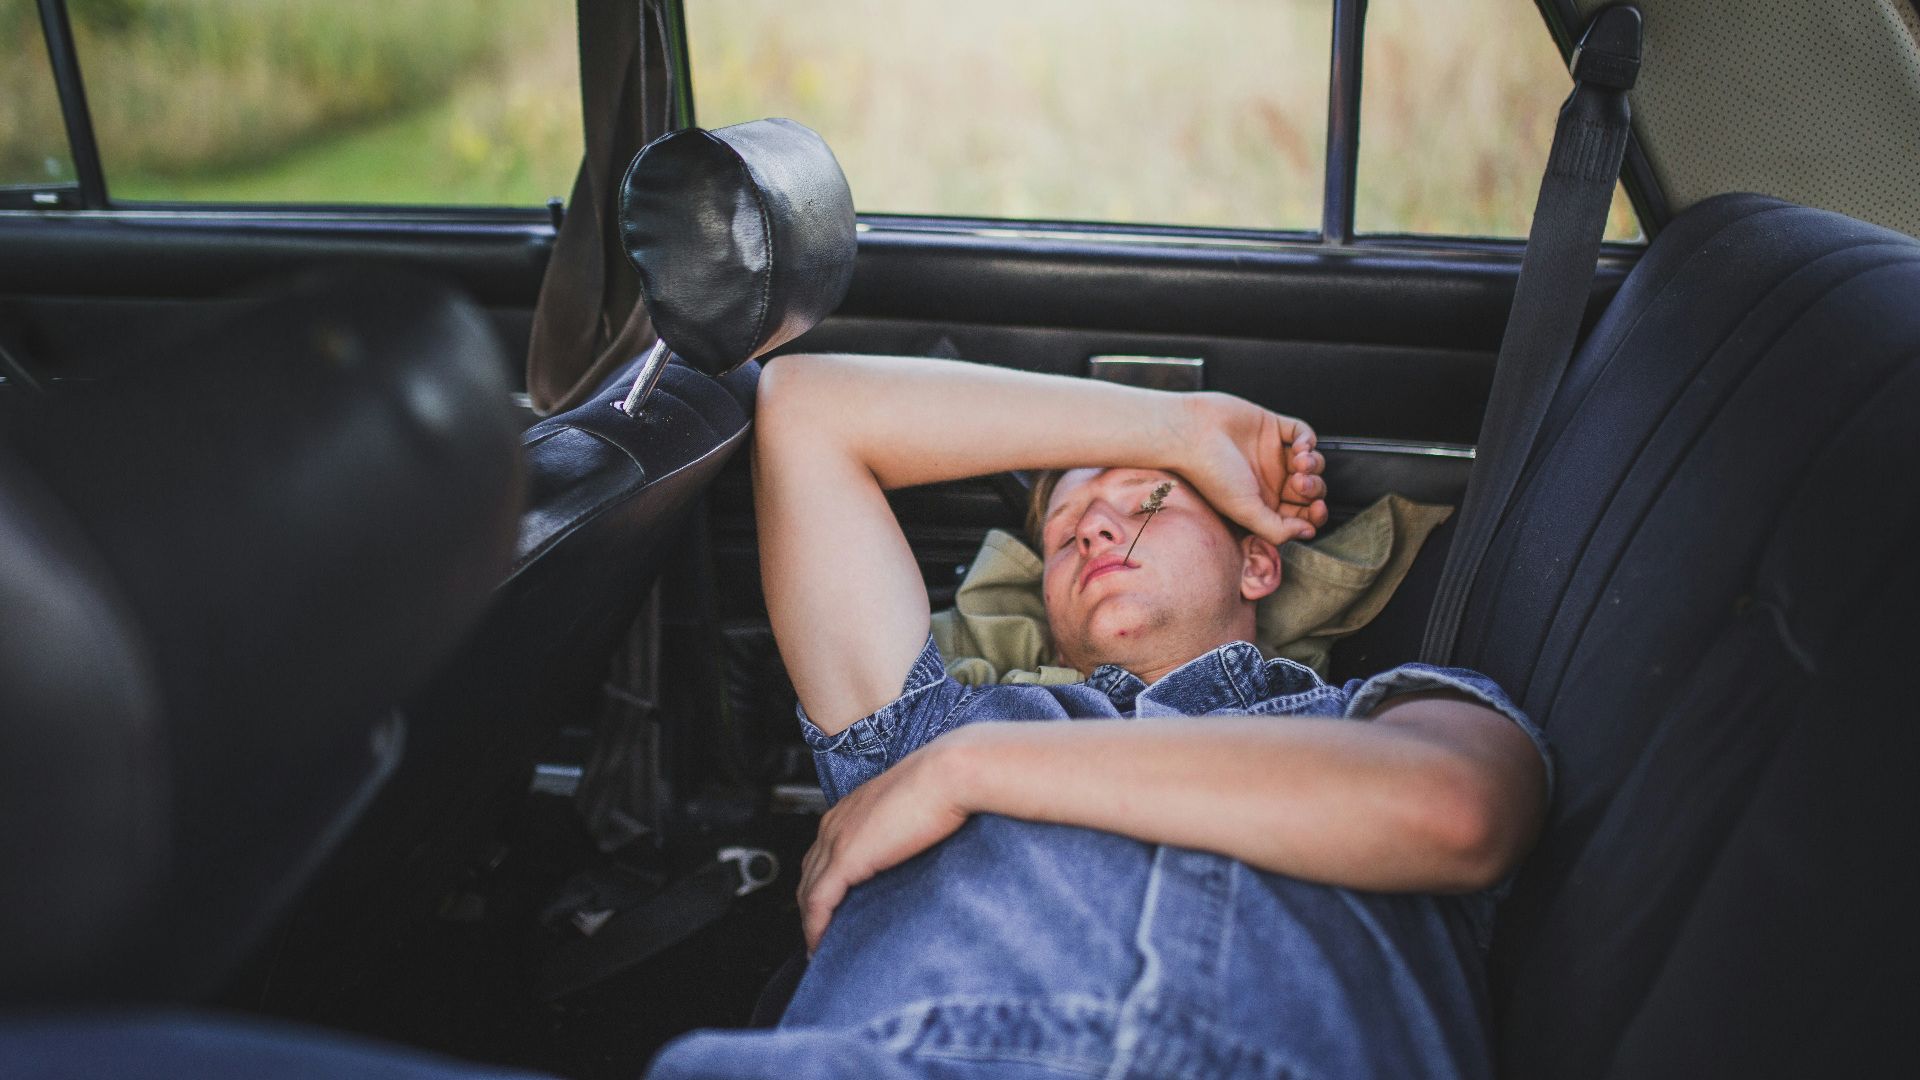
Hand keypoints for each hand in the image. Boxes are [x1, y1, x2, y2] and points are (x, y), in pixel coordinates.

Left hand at [797, 736, 974, 953]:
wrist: (948, 774)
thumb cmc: (944, 785)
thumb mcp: (914, 809)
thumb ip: (902, 829)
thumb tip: (912, 850)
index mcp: (851, 809)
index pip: (822, 853)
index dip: (821, 883)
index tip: (830, 908)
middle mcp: (836, 822)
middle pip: (809, 873)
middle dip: (810, 905)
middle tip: (819, 933)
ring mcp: (837, 839)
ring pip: (808, 890)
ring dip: (810, 921)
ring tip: (818, 946)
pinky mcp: (846, 858)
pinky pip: (819, 901)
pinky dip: (815, 926)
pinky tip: (819, 944)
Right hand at [1176, 393, 1328, 545]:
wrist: (1191, 433)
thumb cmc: (1210, 474)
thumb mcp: (1245, 511)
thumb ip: (1277, 529)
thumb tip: (1307, 532)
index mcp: (1262, 503)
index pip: (1301, 514)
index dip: (1314, 515)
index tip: (1317, 510)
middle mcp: (1269, 480)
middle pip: (1311, 490)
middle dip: (1313, 488)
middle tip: (1299, 483)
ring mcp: (1272, 453)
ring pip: (1311, 463)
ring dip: (1314, 464)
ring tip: (1299, 462)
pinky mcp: (1272, 426)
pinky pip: (1303, 433)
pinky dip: (1308, 440)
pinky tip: (1299, 446)